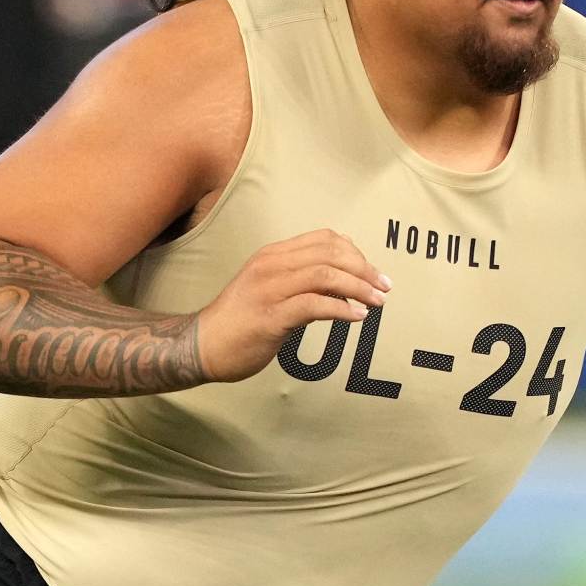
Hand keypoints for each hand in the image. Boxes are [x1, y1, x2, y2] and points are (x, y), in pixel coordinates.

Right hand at [196, 229, 390, 382]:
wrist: (201, 345)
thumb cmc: (240, 321)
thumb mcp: (271, 290)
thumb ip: (302, 282)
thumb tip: (344, 286)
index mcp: (272, 255)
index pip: (324, 239)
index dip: (356, 253)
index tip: (373, 273)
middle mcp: (271, 266)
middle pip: (330, 253)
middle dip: (364, 270)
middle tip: (384, 288)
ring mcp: (269, 290)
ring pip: (326, 275)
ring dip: (359, 288)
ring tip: (377, 303)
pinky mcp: (270, 317)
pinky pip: (314, 305)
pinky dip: (341, 309)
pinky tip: (357, 318)